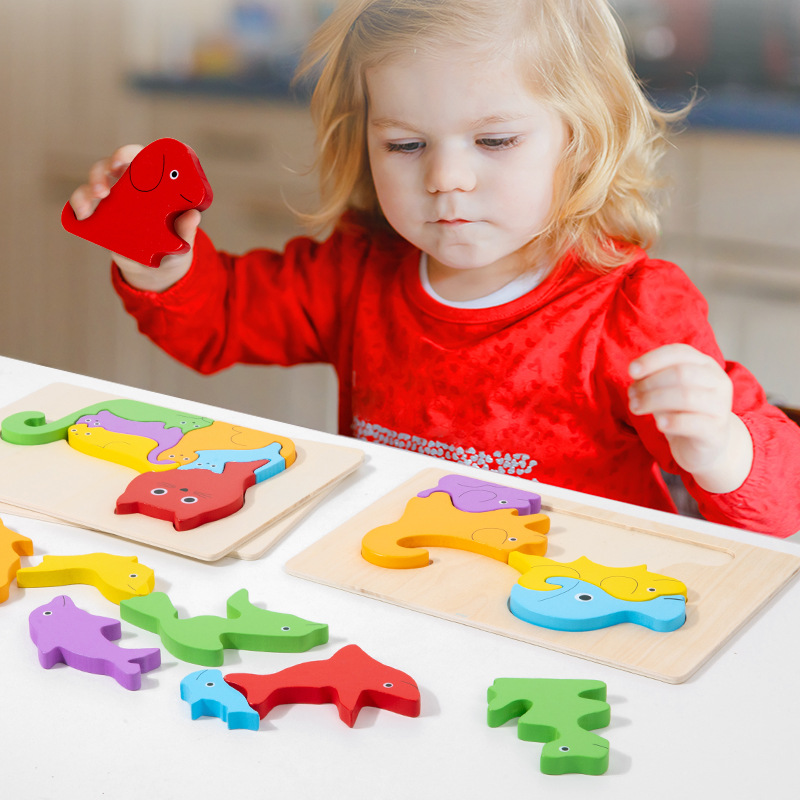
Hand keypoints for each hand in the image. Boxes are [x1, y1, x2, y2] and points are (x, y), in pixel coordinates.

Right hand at [68, 145, 199, 291]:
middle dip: (105, 168)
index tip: (123, 160)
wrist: (159, 270)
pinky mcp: (102, 215)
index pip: (143, 158)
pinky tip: (81, 214)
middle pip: (114, 164)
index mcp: (156, 182)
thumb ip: (187, 229)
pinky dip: (79, 204)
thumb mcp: (183, 241)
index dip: (130, 153)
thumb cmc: (175, 247)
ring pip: (96, 181)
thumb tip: (193, 216)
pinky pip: (85, 203)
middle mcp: (134, 185)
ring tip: (93, 203)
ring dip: (89, 188)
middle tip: (105, 188)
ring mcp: (116, 198)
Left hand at [628, 344, 752, 493]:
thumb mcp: (665, 390)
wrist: (703, 446)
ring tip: (635, 407)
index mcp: (705, 365)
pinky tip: (659, 424)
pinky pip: (694, 423)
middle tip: (631, 395)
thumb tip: (636, 376)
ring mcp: (720, 407)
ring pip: (685, 396)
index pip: (679, 352)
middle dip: (650, 383)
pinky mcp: (716, 432)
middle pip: (680, 373)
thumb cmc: (681, 412)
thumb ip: (653, 379)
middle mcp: (718, 381)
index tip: (631, 371)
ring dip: (653, 400)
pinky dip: (672, 422)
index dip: (653, 359)